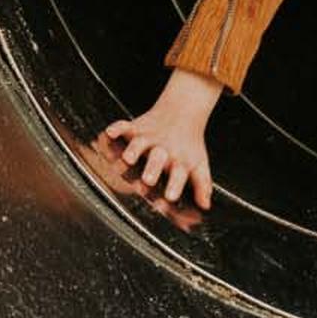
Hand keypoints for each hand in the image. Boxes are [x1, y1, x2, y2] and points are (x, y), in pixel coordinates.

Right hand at [101, 71, 219, 215]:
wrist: (184, 111)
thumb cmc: (189, 144)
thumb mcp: (199, 164)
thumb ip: (202, 185)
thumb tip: (206, 206)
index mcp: (178, 160)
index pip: (178, 173)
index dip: (175, 185)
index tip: (171, 197)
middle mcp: (163, 149)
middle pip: (158, 159)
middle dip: (153, 168)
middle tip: (148, 180)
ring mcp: (149, 137)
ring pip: (140, 143)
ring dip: (134, 149)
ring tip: (128, 158)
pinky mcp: (137, 127)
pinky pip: (126, 126)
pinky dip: (118, 128)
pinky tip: (110, 132)